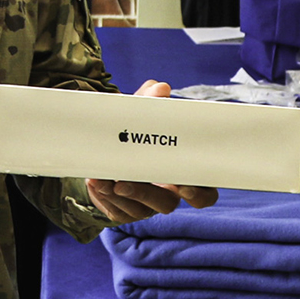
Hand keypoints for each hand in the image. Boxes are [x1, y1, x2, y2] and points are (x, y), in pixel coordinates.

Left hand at [85, 81, 219, 222]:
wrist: (107, 149)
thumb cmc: (135, 132)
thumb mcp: (140, 115)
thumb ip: (149, 101)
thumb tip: (160, 87)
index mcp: (181, 172)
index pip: (204, 192)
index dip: (199, 193)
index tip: (183, 185)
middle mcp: (167, 193)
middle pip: (167, 205)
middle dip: (147, 196)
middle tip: (125, 182)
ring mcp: (145, 205)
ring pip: (140, 210)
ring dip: (121, 194)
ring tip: (104, 179)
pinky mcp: (124, 210)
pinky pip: (117, 211)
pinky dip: (105, 196)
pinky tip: (95, 181)